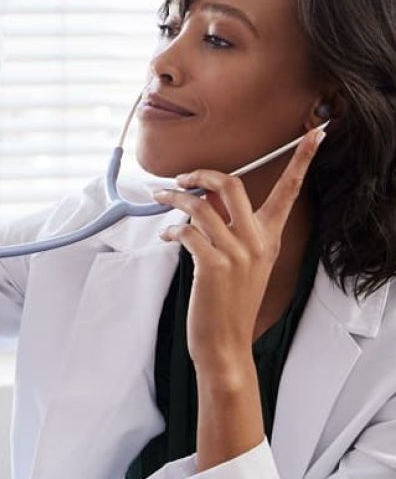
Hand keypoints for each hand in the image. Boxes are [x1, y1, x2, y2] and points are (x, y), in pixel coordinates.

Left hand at [153, 127, 324, 373]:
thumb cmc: (229, 302)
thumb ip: (232, 229)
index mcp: (270, 237)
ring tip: (161, 201)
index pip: (290, 191)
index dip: (303, 160)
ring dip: (174, 199)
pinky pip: (187, 231)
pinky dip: (172, 229)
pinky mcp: (213, 265)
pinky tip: (169, 236)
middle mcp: (258, 241)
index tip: (316, 133)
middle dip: (201, 173)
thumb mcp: (244, 262)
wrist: (225, 344)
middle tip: (182, 178)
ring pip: (201, 205)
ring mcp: (236, 253)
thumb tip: (207, 199)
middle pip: (232, 184)